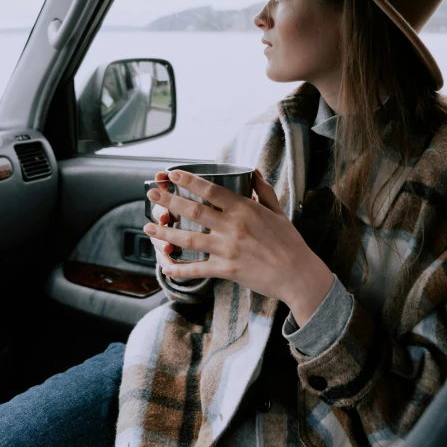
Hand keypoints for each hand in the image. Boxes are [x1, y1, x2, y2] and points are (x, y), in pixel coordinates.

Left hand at [143, 168, 334, 312]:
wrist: (297, 275)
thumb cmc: (289, 242)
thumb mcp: (277, 211)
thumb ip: (263, 190)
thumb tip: (253, 171)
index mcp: (245, 209)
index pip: (211, 190)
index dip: (189, 180)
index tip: (172, 174)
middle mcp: (233, 227)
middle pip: (194, 211)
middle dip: (169, 200)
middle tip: (151, 193)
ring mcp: (227, 249)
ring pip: (189, 238)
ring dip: (166, 231)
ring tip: (149, 225)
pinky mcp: (225, 270)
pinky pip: (196, 269)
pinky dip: (178, 268)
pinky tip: (164, 263)